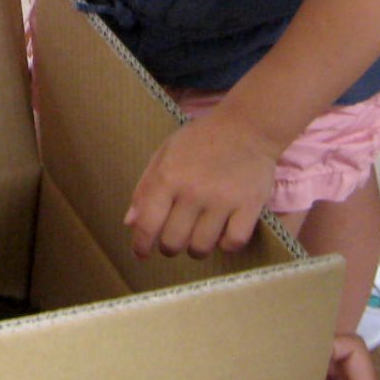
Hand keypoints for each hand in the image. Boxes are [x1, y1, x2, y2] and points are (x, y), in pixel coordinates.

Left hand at [124, 103, 280, 258]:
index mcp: (168, 176)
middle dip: (169, 247)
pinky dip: (226, 244)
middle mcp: (193, 191)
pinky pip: (233, 242)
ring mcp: (222, 200)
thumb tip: (130, 222)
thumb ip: (146, 187)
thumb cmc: (202, 139)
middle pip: (173, 242)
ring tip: (198, 237)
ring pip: (201, 247)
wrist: (248, 125)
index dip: (141, 245)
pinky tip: (223, 233)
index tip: (142, 254)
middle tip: (174, 241)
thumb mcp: (166, 153)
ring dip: (196, 248)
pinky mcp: (249, 206)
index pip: (147, 224)